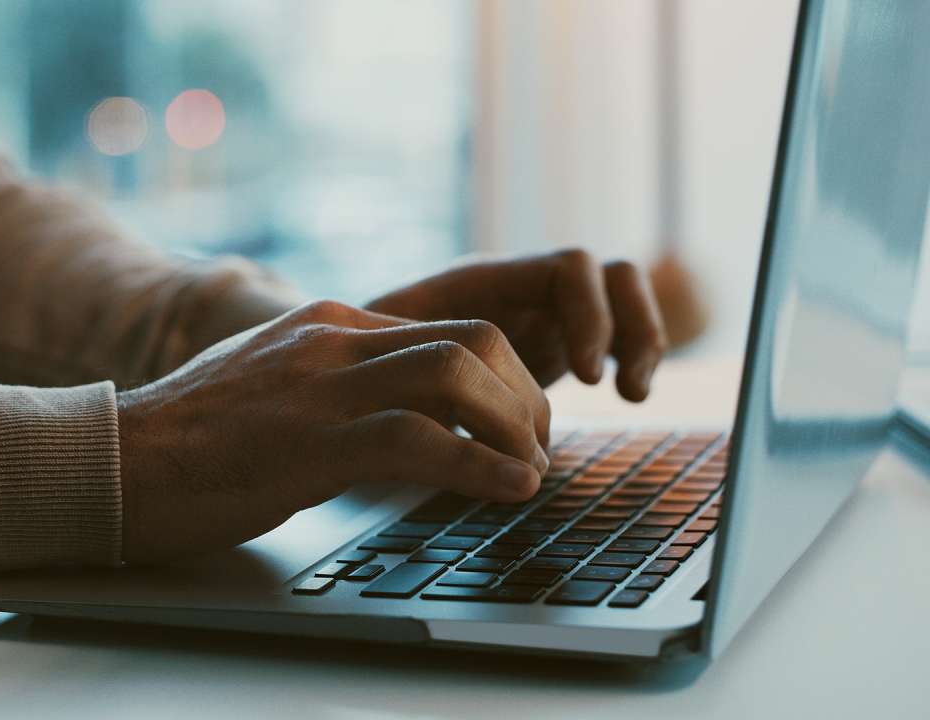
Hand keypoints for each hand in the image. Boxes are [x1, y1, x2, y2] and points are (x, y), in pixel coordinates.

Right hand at [117, 301, 550, 562]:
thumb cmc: (192, 438)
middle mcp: (333, 341)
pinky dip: (481, 466)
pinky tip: (509, 490)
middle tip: (536, 447)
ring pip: (457, 375)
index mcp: (329, 324)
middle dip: (524, 395)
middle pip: (472, 338)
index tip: (520, 423)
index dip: (506, 376)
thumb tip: (399, 412)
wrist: (114, 460)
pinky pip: (420, 440)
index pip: (450, 327)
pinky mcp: (309, 442)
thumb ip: (335, 381)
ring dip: (515, 426)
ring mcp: (320, 387)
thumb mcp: (275, 385)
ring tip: (530, 472)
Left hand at [365, 249, 666, 400]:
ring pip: (621, 297)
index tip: (587, 377)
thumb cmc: (356, 360)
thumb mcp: (381, 358)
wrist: (348, 368)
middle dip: (627, 326)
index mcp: (483, 281)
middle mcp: (519, 287)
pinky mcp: (551, 345)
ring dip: (642, 338)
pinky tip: (625, 396)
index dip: (589, 315)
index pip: (567, 268)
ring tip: (631, 394)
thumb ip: (415, 360)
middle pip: (609, 274)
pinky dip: (631, 357)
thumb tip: (440, 387)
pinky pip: (614, 333)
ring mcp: (540, 313)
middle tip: (613, 388)